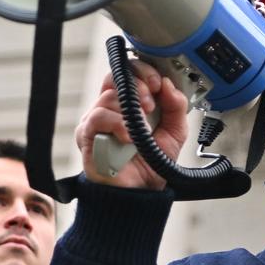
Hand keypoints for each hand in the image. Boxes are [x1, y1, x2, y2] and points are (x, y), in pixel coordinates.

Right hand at [74, 60, 188, 189]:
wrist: (140, 193)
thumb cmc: (151, 163)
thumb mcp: (175, 131)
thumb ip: (176, 106)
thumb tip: (168, 84)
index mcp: (129, 102)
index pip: (130, 72)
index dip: (144, 71)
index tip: (158, 84)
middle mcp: (111, 107)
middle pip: (116, 76)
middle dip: (138, 85)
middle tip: (151, 104)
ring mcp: (97, 120)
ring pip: (108, 96)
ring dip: (131, 110)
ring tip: (141, 128)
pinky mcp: (87, 135)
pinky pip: (98, 117)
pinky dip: (117, 124)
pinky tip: (128, 137)